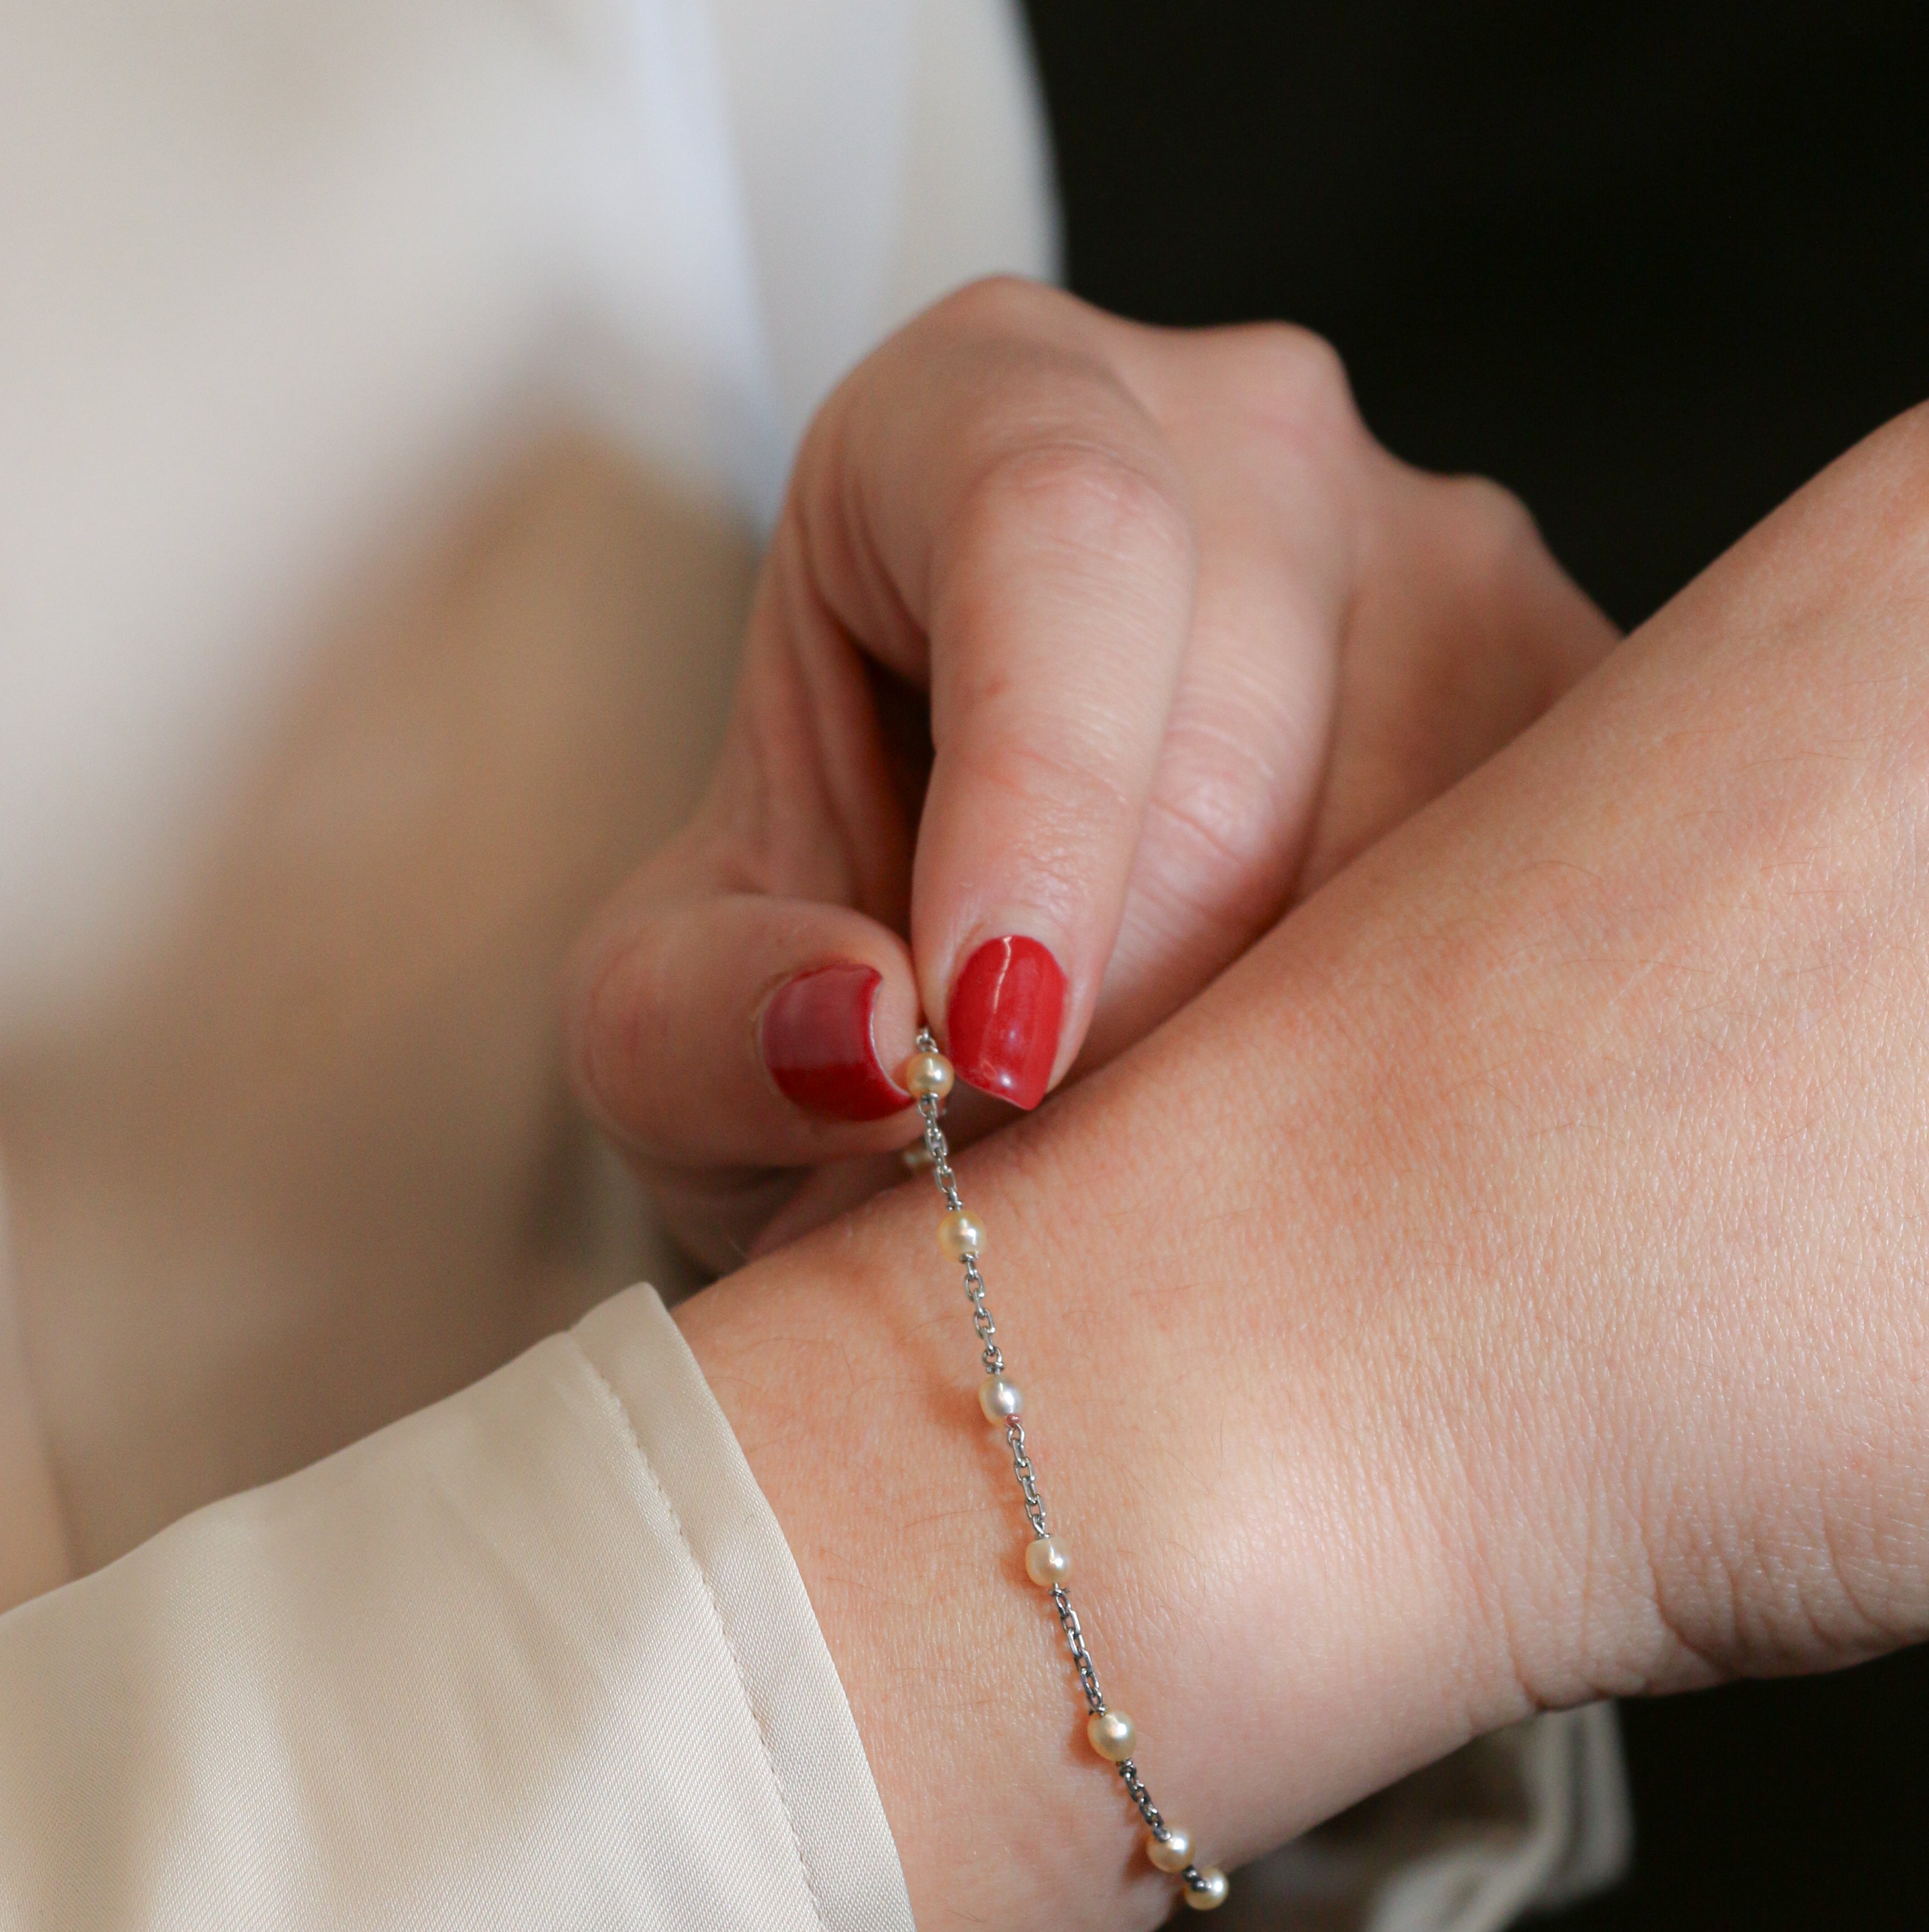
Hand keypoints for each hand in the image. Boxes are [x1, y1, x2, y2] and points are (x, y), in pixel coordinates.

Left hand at [681, 403, 1928, 1931]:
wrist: (969, 1009)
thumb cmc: (803, 980)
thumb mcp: (667, 1022)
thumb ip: (712, 1023)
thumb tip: (872, 1034)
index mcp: (986, 412)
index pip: (1057, 544)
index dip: (1040, 816)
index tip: (995, 1060)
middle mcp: (1249, 442)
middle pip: (1253, 741)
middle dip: (1148, 1019)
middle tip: (1052, 1196)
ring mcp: (1453, 570)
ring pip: (1436, 854)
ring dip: (1292, 1079)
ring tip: (1163, 1195)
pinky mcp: (1587, 726)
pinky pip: (1558, 923)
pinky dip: (1432, 1078)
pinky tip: (1316, 1159)